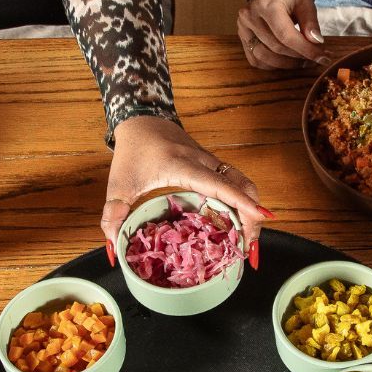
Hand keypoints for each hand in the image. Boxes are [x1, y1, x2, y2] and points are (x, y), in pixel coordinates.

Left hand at [101, 115, 271, 259]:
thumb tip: (113, 251)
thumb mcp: (118, 185)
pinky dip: (244, 203)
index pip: (218, 184)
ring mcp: (211, 163)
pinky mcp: (214, 166)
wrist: (142, 121)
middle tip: (248, 249)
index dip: (240, 201)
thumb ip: (113, 216)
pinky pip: (236, 183)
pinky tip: (239, 226)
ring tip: (247, 242)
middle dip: (252, 216)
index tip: (259, 217)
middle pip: (241, 185)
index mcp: (182, 166)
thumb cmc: (132, 152)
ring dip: (251, 210)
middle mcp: (203, 162)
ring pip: (243, 183)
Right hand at [236, 0, 323, 69]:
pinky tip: (287, 60)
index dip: (305, 50)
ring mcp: (243, 28)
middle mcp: (250, 16)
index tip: (322, 57)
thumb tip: (316, 42)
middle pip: (276, 47)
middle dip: (299, 57)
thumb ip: (310, 22)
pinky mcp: (242, 36)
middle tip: (317, 58)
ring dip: (286, 64)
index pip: (286, 35)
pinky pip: (255, 59)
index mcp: (266, 4)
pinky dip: (272, 64)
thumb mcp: (305, 0)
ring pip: (264, 57)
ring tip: (304, 60)